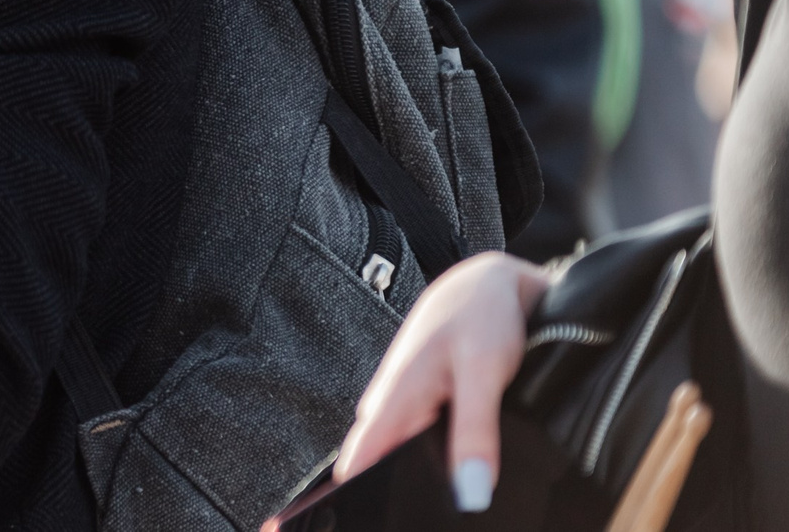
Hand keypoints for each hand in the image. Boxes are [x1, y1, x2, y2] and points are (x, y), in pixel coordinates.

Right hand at [334, 252, 547, 509]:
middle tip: (368, 528)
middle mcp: (391, 404)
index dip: (333, 500)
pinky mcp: (422, 405)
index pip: (354, 463)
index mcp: (395, 398)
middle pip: (369, 466)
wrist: (490, 280)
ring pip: (392, 456)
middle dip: (364, 502)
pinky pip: (408, 444)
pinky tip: (433, 485)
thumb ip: (475, 431)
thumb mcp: (484, 372)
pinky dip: (413, 466)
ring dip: (391, 485)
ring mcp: (405, 405)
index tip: (298, 527)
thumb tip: (470, 496)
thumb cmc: (481, 315)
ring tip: (398, 517)